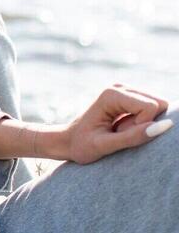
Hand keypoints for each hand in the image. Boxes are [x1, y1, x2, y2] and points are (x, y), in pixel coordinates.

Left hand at [56, 85, 170, 164]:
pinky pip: (152, 111)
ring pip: (158, 107)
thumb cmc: (81, 146)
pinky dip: (141, 122)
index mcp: (112, 94)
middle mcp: (120, 87)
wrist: (67, 141)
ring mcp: (126, 91)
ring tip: (119, 130)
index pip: (151, 107)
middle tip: (120, 132)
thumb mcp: (104, 146)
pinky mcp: (130, 98)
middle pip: (158, 104)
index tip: (119, 134)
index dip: (142, 125)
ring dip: (143, 123)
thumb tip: (166, 126)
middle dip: (146, 123)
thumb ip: (133, 137)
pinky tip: (121, 127)